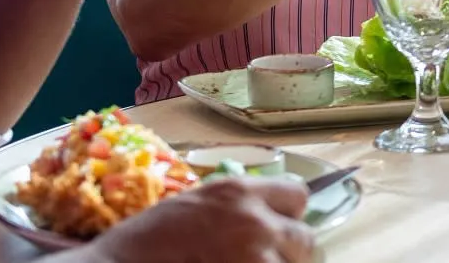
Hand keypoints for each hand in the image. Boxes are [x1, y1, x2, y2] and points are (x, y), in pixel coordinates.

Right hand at [76, 176, 311, 261]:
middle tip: (259, 260)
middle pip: (305, 238)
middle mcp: (254, 221)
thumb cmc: (144, 244)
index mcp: (238, 192)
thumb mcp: (193, 207)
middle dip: (288, 252)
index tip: (273, 230)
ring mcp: (254, 256)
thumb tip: (267, 220)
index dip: (287, 216)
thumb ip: (234, 208)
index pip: (297, 196)